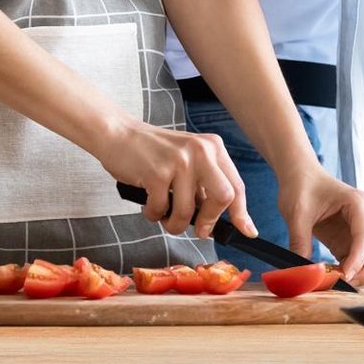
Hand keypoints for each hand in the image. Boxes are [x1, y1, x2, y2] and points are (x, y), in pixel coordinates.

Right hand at [93, 116, 255, 240]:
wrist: (117, 133)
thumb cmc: (152, 151)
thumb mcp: (187, 158)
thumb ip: (205, 182)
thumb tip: (223, 221)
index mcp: (212, 147)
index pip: (236, 185)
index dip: (241, 213)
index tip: (246, 231)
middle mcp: (200, 151)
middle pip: (223, 197)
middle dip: (210, 220)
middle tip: (199, 230)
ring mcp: (179, 161)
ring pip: (188, 211)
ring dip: (173, 223)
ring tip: (163, 215)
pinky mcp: (157, 173)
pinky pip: (161, 210)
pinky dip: (153, 214)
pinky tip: (147, 204)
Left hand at [276, 163, 363, 285]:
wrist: (298, 173)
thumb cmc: (300, 185)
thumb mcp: (296, 213)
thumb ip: (300, 241)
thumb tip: (302, 272)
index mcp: (357, 203)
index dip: (359, 260)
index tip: (345, 277)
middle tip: (346, 283)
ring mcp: (361, 228)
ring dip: (362, 273)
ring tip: (339, 281)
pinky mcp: (351, 238)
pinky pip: (360, 259)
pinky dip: (352, 271)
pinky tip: (335, 276)